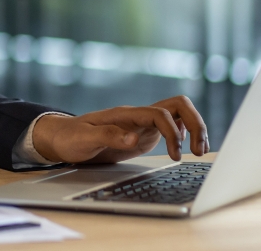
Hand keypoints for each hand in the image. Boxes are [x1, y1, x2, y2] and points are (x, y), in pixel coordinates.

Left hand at [32, 96, 208, 163]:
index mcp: (126, 114)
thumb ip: (108, 137)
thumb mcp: (84, 139)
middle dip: (194, 124)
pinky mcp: (144, 134)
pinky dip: (184, 134)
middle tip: (199, 150)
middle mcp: (138, 115)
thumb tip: (133, 138)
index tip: (176, 154)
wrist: (61, 138)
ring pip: (178, 114)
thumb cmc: (70, 137)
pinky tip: (186, 148)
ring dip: (193, 128)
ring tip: (199, 151)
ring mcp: (142, 124)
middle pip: (178, 106)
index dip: (173, 132)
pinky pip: (172, 126)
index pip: (160, 114)